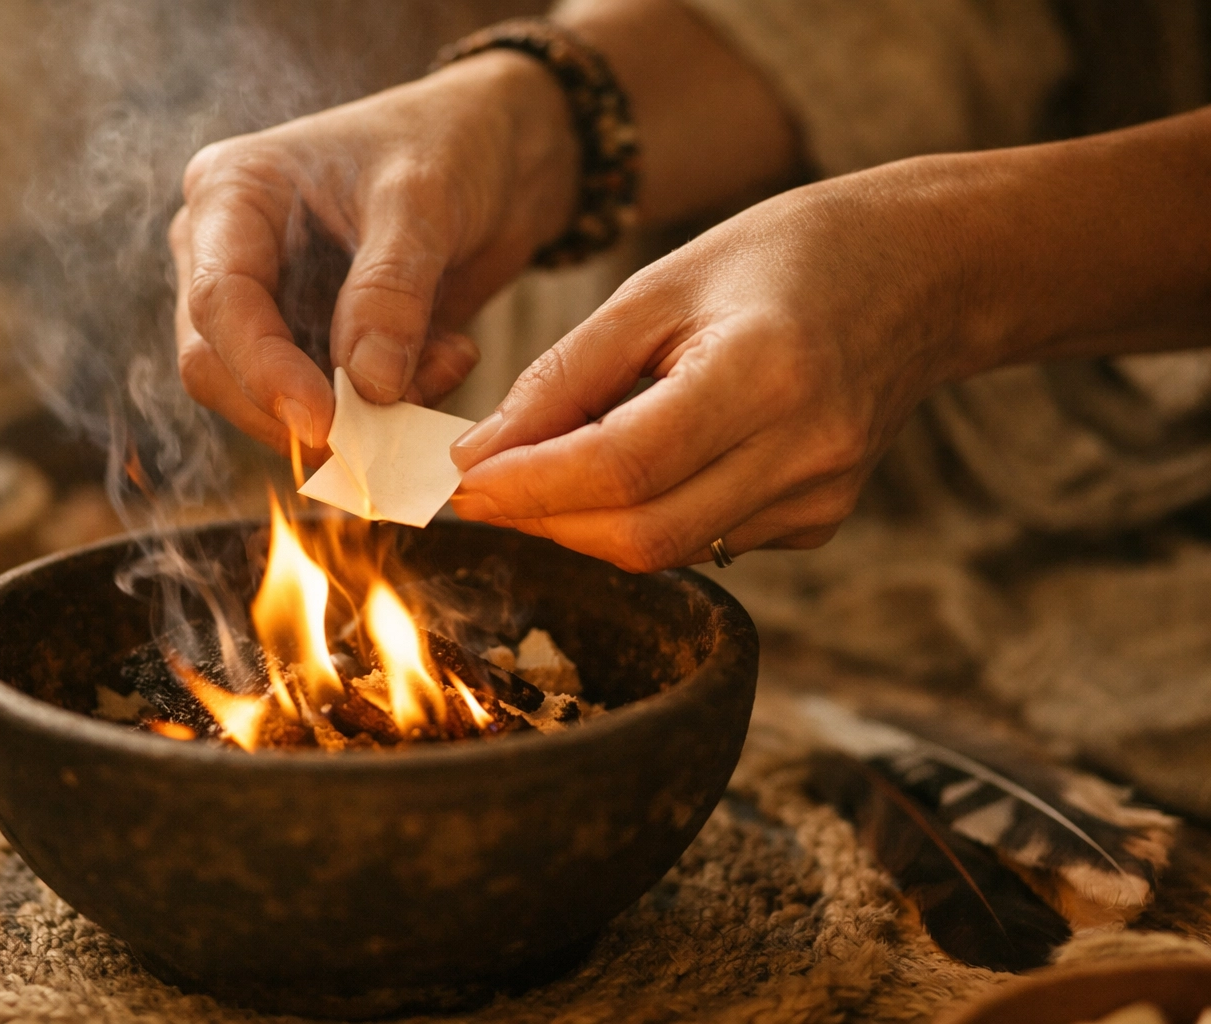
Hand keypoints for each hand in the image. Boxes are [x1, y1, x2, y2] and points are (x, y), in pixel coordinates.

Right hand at [169, 51, 576, 453]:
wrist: (500, 154)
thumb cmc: (448, 143)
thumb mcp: (423, 201)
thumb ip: (390, 292)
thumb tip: (366, 388)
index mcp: (230, 194)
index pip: (219, 300)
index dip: (262, 369)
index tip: (322, 421)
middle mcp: (228, 254)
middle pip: (217, 364)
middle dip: (294, 410)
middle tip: (376, 435)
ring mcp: (268, 306)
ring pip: (268, 400)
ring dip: (355, 414)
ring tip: (443, 365)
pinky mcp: (313, 346)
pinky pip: (329, 405)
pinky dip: (388, 406)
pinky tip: (449, 358)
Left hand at [448, 159, 971, 571]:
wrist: (918, 275)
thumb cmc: (782, 259)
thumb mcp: (659, 287)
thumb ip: (567, 375)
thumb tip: (482, 454)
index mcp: (765, 373)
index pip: (623, 466)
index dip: (529, 486)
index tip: (459, 482)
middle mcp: (804, 452)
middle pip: (639, 535)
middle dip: (543, 519)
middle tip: (482, 488)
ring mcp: (820, 497)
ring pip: (664, 551)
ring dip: (582, 525)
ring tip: (539, 474)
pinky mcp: (819, 521)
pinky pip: (702, 542)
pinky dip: (640, 518)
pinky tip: (626, 472)